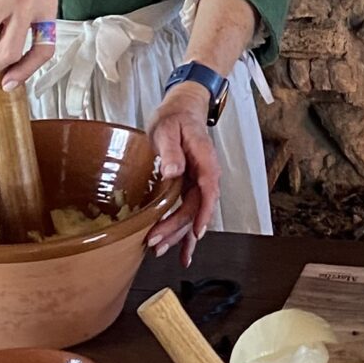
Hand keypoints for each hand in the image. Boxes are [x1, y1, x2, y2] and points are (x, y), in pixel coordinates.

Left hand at [147, 84, 221, 261]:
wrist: (180, 111)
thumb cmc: (174, 118)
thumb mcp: (168, 129)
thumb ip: (171, 151)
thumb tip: (174, 171)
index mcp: (205, 160)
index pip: (208, 190)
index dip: (203, 213)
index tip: (196, 231)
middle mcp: (205, 175)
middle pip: (196, 208)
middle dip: (177, 229)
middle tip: (155, 242)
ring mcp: (198, 183)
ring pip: (192, 215)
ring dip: (178, 235)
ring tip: (159, 250)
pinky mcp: (189, 188)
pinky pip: (189, 212)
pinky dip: (185, 233)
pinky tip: (182, 251)